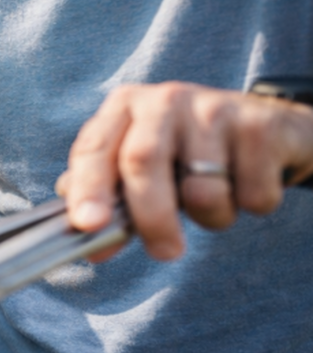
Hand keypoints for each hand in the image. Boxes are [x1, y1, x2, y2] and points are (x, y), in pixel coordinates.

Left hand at [58, 82, 312, 259]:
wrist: (266, 129)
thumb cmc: (187, 154)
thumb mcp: (143, 165)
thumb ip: (111, 197)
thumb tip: (89, 241)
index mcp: (124, 107)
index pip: (94, 147)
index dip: (88, 187)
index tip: (89, 225)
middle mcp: (164, 100)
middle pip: (142, 161)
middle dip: (149, 217)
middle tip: (165, 252)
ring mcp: (213, 108)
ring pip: (203, 189)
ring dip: (211, 217)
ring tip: (216, 202)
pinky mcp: (260, 125)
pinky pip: (252, 193)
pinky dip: (251, 204)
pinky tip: (248, 184)